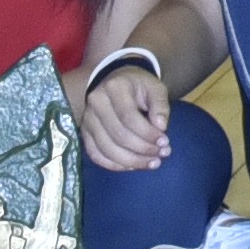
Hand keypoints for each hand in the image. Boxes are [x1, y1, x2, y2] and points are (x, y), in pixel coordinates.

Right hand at [76, 52, 171, 172]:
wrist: (116, 81)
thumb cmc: (139, 86)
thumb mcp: (155, 88)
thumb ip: (160, 105)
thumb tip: (161, 127)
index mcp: (114, 87)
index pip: (129, 117)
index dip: (147, 133)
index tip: (164, 142)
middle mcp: (96, 102)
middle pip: (118, 135)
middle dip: (143, 150)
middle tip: (162, 154)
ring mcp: (87, 119)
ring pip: (107, 149)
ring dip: (132, 161)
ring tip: (153, 163)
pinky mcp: (85, 133)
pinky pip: (96, 155)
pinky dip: (115, 165)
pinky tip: (133, 166)